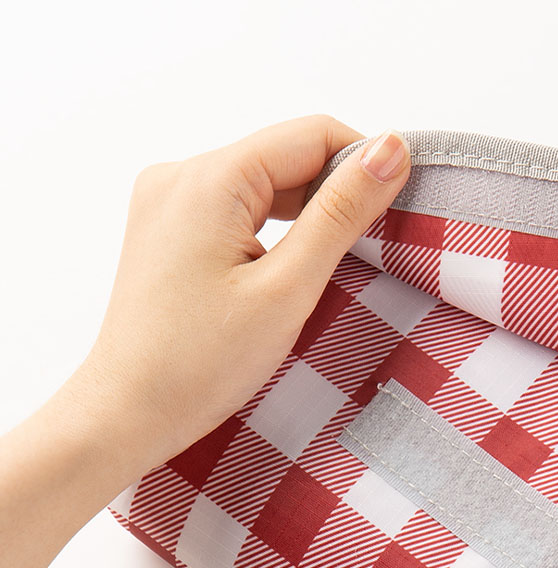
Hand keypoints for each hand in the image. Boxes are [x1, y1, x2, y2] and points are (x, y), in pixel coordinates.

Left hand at [0, 115, 409, 567]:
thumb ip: (341, 214)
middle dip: (335, 192)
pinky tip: (289, 270)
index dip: (365, 162)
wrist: (128, 413)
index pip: (311, 136)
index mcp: (208, 179)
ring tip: (330, 268)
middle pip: (286, 156)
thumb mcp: (288, 288)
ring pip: (263, 184)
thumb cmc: (201, 363)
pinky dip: (273, 230)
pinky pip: (236, 209)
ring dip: (306, 214)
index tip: (402, 206)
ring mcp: (168, 202)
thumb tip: (390, 149)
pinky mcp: (168, 231)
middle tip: (372, 249)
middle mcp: (180, 175)